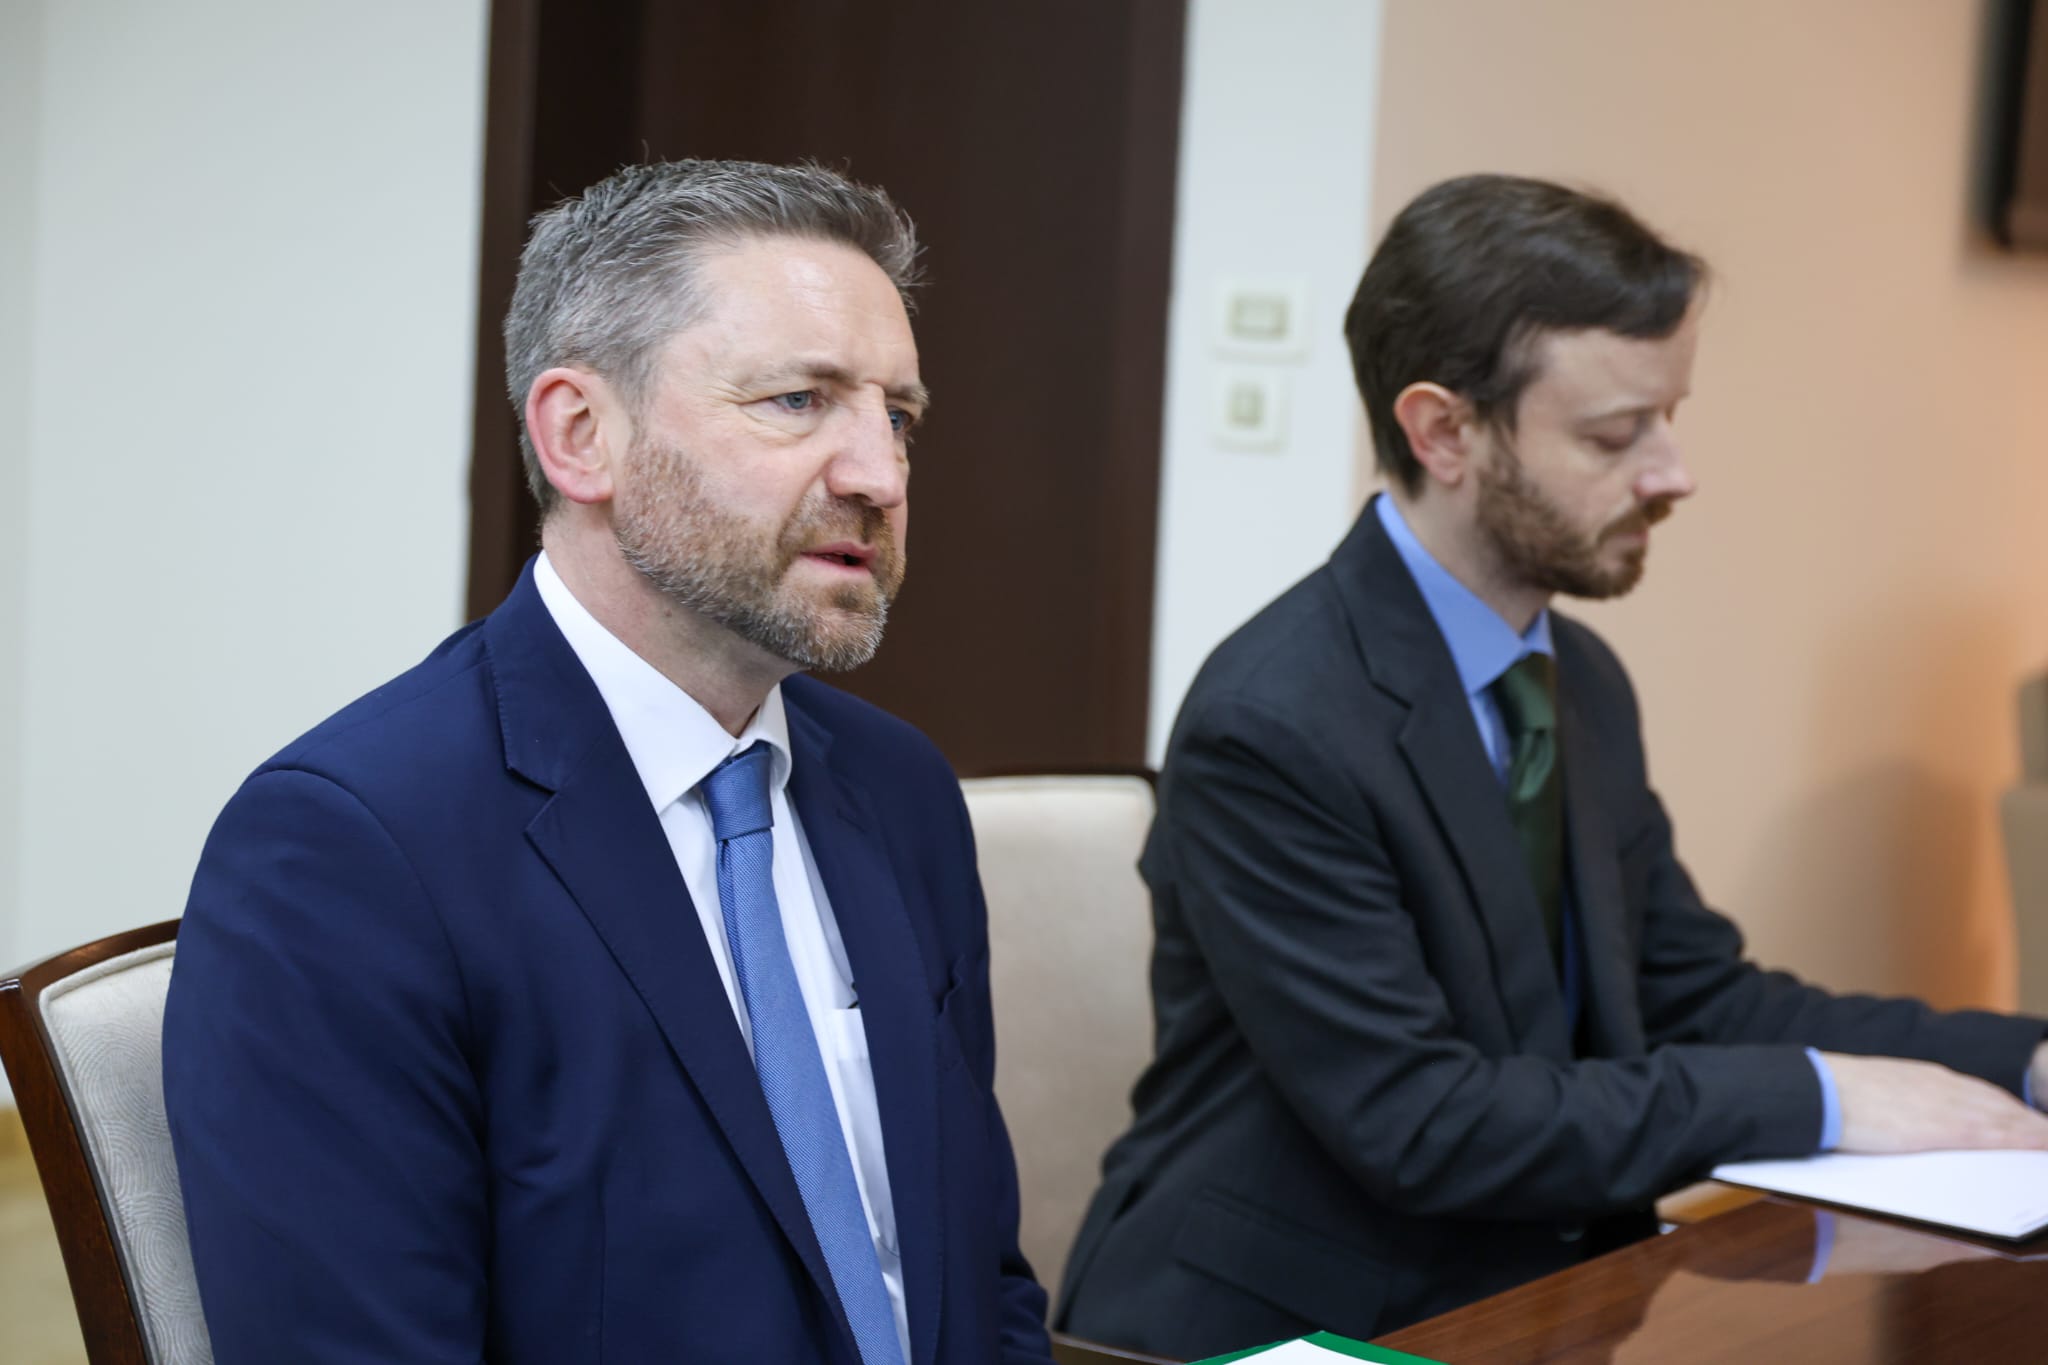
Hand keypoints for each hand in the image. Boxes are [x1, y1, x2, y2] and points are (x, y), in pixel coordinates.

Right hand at [1822, 1053, 2047, 1153]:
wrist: (1817, 1090)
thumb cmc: (1837, 1097)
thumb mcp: (1878, 1094)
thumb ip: (1905, 1104)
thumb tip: (1914, 1126)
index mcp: (1925, 1077)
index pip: (1980, 1094)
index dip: (2008, 1110)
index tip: (2029, 1123)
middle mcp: (1943, 1086)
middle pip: (2000, 1105)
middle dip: (2028, 1122)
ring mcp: (1946, 1105)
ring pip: (2005, 1118)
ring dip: (2033, 1131)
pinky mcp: (1944, 1128)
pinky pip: (1996, 1134)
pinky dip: (2023, 1140)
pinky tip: (2040, 1147)